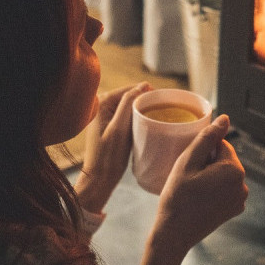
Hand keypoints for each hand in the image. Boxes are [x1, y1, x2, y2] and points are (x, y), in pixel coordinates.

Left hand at [75, 82, 149, 213]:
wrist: (99, 179)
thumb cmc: (108, 156)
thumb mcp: (120, 128)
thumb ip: (128, 104)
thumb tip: (143, 85)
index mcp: (101, 102)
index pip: (129, 90)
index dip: (147, 94)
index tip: (164, 102)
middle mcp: (100, 105)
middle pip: (129, 97)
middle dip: (144, 102)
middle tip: (162, 112)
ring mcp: (104, 116)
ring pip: (129, 107)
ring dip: (142, 111)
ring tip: (155, 118)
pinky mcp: (108, 126)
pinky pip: (126, 116)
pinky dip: (136, 119)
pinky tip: (145, 126)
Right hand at [151, 115, 247, 255]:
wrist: (174, 234)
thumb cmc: (177, 197)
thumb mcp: (187, 162)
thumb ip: (207, 138)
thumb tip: (225, 119)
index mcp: (234, 170)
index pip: (220, 145)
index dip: (202, 152)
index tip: (189, 166)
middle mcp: (243, 184)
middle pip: (224, 160)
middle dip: (208, 163)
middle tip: (189, 179)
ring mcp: (240, 199)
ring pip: (224, 174)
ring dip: (211, 176)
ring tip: (193, 189)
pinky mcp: (235, 210)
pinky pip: (226, 189)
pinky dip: (214, 190)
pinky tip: (199, 199)